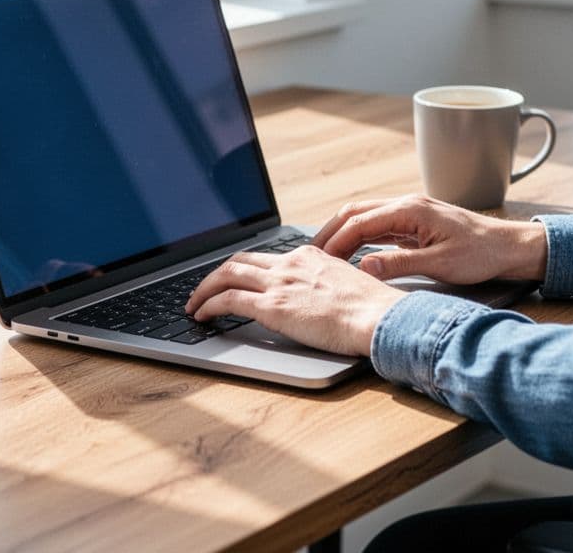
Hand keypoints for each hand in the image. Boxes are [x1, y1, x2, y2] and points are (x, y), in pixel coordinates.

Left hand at [185, 247, 406, 356]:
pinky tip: (201, 316)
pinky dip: (208, 305)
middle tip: (203, 289)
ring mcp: (280, 283)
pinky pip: (227, 300)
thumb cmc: (373, 309)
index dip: (244, 268)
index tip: (233, 279)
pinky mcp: (273, 307)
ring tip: (193, 304)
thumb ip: (325, 285)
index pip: (266, 257)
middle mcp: (290, 263)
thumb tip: (318, 299)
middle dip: (215, 274)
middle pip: (239, 261)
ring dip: (203, 289)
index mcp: (309, 255)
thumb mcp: (347, 285)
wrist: (379, 316)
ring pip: (226, 275)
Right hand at [312, 194, 547, 282]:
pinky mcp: (415, 222)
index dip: (335, 241)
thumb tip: (363, 267)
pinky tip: (353, 253)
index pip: (359, 222)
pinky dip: (360, 236)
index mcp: (410, 210)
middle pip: (355, 212)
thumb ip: (399, 264)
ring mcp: (411, 212)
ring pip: (365, 216)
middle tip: (312, 255)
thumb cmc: (481, 254)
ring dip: (343, 233)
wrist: (510, 247)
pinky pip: (379, 225)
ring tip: (326, 255)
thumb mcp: (439, 264)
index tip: (319, 260)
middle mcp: (407, 204)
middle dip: (330, 232)